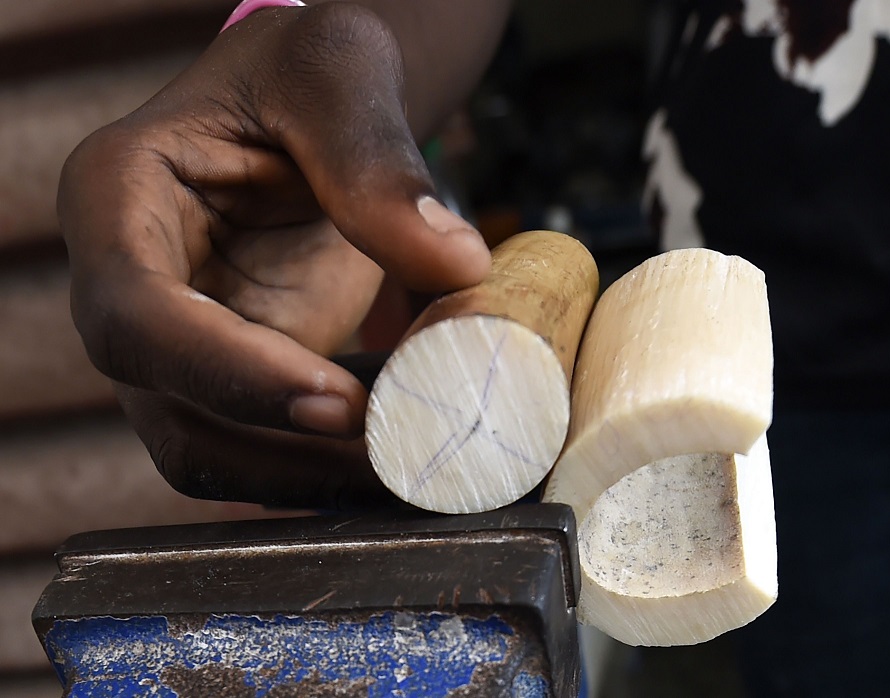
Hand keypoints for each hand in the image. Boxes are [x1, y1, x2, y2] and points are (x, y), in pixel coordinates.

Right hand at [57, 4, 490, 506]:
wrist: (310, 108)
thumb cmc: (304, 69)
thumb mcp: (336, 71)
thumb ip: (380, 161)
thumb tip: (455, 266)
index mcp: (118, 201)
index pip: (137, 316)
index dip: (227, 374)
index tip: (339, 401)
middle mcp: (132, 287)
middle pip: (170, 412)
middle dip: (280, 454)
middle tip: (398, 461)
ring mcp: (183, 342)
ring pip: (215, 451)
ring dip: (310, 479)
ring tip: (413, 472)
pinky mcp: (239, 372)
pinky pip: (267, 444)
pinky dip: (329, 465)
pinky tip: (404, 458)